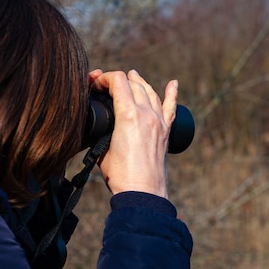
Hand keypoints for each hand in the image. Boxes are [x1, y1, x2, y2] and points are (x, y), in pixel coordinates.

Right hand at [89, 69, 177, 197]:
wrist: (142, 193)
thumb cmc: (120, 175)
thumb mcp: (101, 149)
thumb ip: (102, 132)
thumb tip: (100, 128)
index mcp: (129, 115)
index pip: (118, 81)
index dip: (104, 78)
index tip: (95, 84)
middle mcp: (147, 114)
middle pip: (134, 84)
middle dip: (119, 79)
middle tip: (107, 83)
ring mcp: (159, 122)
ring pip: (150, 92)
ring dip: (140, 82)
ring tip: (133, 75)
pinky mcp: (166, 132)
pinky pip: (170, 107)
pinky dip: (171, 94)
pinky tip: (173, 84)